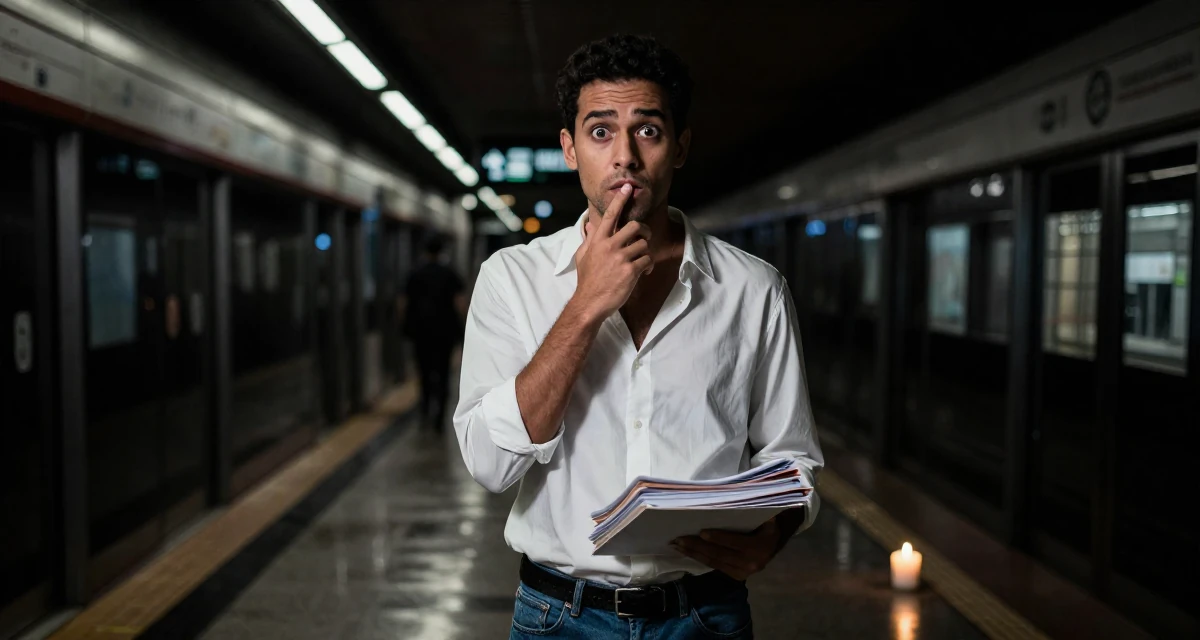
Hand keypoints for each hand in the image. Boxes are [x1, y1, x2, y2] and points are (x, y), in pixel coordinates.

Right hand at [572, 184, 651, 321]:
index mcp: (598, 241)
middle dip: (645, 230)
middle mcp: (609, 246)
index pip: (610, 215)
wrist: (590, 303)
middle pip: (635, 226)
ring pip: (644, 245)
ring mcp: (620, 258)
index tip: (627, 187)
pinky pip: (647, 260)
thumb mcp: (583, 256)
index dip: (620, 200)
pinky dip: (649, 266)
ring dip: (646, 253)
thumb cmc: (587, 280)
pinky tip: (644, 272)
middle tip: (645, 237)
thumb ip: (589, 239)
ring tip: (641, 263)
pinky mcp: (630, 271)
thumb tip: (590, 224)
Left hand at [670, 518, 784, 580]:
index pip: (734, 542)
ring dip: (694, 554)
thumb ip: (753, 511)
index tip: (701, 532)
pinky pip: (716, 567)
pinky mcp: (737, 576)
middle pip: (719, 554)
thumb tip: (734, 498)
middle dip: (697, 546)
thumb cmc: (767, 524)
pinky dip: (700, 559)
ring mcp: (744, 573)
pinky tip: (687, 552)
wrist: (776, 543)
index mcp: (759, 547)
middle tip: (678, 539)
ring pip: (714, 562)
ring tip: (677, 546)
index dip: (718, 538)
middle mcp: (751, 563)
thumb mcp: (766, 516)